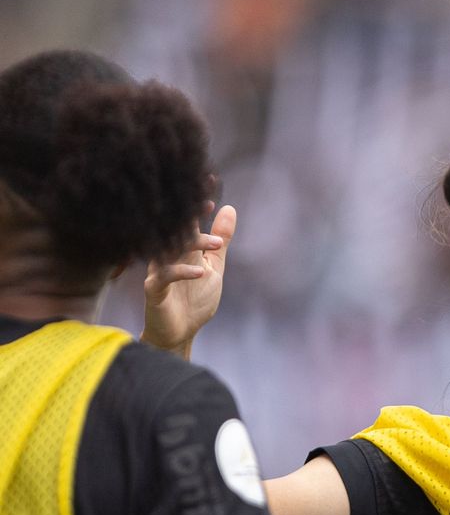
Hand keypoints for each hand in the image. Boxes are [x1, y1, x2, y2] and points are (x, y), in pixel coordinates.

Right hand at [142, 203, 235, 357]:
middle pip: (175, 229)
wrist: (180, 333)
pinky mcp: (154, 290)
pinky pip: (165, 277)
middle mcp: (166, 254)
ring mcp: (158, 271)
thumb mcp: (214, 266)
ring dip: (193, 244)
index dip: (197, 202)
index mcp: (180, 246)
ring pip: (169, 249)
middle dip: (190, 214)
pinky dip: (183, 272)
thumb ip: (220, 241)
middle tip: (208, 203)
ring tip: (216, 244)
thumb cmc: (194, 299)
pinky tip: (201, 272)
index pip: (187, 218)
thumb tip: (229, 209)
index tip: (210, 182)